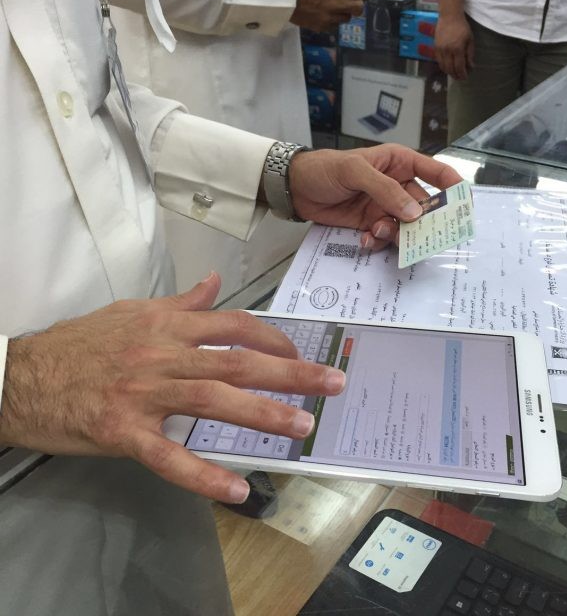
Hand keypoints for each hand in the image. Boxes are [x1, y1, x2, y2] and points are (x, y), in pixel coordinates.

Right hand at [0, 273, 345, 502]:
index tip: (299, 352)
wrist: (22, 375)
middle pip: (236, 361)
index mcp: (168, 324)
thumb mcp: (133, 311)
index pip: (234, 325)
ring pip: (212, 401)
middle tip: (332, 383)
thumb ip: (182, 301)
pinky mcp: (123, 432)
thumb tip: (215, 283)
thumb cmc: (81, 343)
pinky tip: (236, 489)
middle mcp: (163, 353)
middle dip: (289, 371)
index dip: (273, 339)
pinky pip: (169, 456)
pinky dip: (203, 474)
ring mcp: (144, 393)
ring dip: (262, 413)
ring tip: (302, 425)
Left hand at [289, 144, 462, 250]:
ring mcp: (384, 207)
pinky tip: (364, 238)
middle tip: (419, 237)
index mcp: (401, 163)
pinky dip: (377, 242)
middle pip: (425, 208)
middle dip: (422, 224)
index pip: (437, 174)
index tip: (465, 209)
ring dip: (395, 234)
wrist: (295, 187)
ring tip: (376, 232)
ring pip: (405, 227)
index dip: (455, 190)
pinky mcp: (370, 223)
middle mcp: (398, 185)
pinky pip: (385, 238)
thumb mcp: (355, 171)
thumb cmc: (325, 168)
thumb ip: (385, 190)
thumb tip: (415, 213)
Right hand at [291, 0, 368, 31]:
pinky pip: (335, 26)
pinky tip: (326, 12)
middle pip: (359, 8)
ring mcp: (329, 18)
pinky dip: (334, 20)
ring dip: (345, 11)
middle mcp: (336, 4)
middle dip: (357, 2)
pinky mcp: (322, 27)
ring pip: (347, 18)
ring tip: (335, 5)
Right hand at [435, 14, 474, 79]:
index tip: (465, 77)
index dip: (462, 74)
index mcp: (457, 49)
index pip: (459, 66)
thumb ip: (470, 54)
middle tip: (459, 78)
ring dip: (449, 72)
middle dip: (455, 75)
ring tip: (454, 74)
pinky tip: (447, 67)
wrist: (449, 16)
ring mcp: (440, 50)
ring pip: (443, 67)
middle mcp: (447, 51)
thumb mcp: (470, 39)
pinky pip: (438, 61)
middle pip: (450, 69)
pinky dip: (443, 66)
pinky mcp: (435, 48)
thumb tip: (470, 66)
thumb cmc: (462, 27)